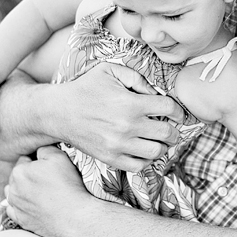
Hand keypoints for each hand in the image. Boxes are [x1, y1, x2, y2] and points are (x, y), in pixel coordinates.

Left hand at [5, 146, 96, 236]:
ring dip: (23, 190)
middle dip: (29, 175)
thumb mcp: (59, 157)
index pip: (25, 159)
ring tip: (41, 192)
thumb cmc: (68, 185)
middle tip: (48, 179)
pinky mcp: (21, 220)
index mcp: (19, 171)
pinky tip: (35, 205)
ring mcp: (15, 206)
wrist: (74, 216)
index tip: (48, 167)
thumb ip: (44, 149)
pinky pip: (14, 210)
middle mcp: (12, 189)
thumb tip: (39, 150)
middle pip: (18, 176)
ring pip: (14, 192)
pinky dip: (22, 206)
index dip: (37, 161)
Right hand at [43, 63, 184, 171]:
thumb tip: (157, 93)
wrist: (58, 112)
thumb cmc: (86, 88)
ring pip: (156, 152)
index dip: (178, 110)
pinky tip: (143, 149)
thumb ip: (137, 77)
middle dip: (174, 130)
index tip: (178, 113)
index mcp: (130, 103)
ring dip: (162, 146)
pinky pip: (139, 166)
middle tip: (171, 127)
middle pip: (167, 133)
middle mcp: (127, 126)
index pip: (169, 108)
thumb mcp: (110, 71)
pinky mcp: (110, 158)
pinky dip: (146, 160)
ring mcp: (119, 145)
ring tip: (158, 139)